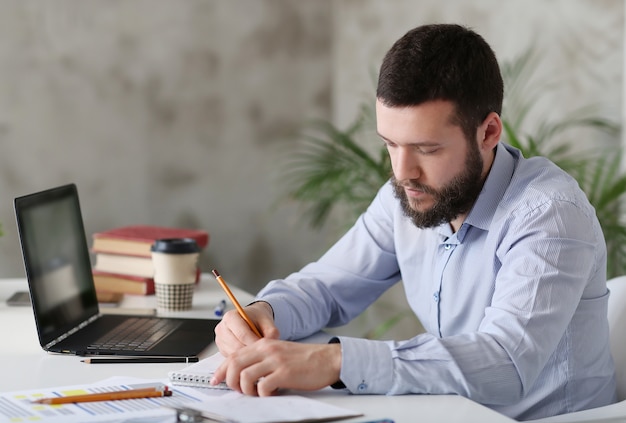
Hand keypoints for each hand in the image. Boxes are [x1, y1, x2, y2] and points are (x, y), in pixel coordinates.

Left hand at [210, 338, 341, 395]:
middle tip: (239, 390)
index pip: (234, 355)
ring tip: (257, 393)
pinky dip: (263, 394)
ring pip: (245, 376)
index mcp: (264, 344)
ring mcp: (276, 360)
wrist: (327, 359)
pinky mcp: (285, 373)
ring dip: (246, 390)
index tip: (216, 380)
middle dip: (231, 381)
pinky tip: (272, 393)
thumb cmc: (304, 359)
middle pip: (235, 364)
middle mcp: (267, 349)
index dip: (222, 370)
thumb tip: (242, 374)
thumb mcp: (279, 353)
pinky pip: (263, 387)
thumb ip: (261, 359)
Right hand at [214, 301, 278, 355]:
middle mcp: (222, 328)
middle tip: (264, 353)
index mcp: (230, 317)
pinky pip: (233, 359)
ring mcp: (220, 340)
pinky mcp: (222, 350)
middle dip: (252, 351)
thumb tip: (271, 342)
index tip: (265, 347)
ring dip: (248, 356)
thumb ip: (271, 331)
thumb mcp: (267, 320)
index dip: (255, 342)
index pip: (242, 334)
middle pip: (236, 346)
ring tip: (259, 353)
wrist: (251, 319)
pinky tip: (252, 355)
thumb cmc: (257, 318)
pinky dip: (243, 359)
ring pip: (234, 355)